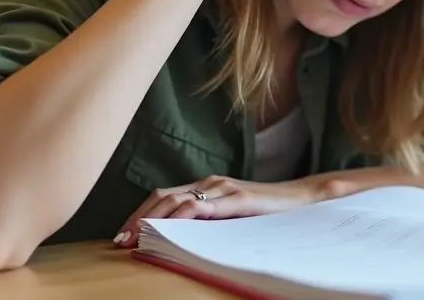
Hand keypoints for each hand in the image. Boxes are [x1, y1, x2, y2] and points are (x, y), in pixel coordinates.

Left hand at [111, 175, 343, 246]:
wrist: (303, 199)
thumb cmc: (268, 211)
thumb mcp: (233, 215)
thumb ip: (210, 219)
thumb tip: (179, 237)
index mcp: (206, 186)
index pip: (163, 196)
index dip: (140, 213)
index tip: (122, 234)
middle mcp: (210, 183)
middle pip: (162, 197)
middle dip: (138, 218)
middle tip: (120, 241)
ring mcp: (223, 189)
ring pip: (177, 201)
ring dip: (152, 220)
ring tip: (136, 239)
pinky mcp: (237, 199)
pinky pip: (202, 206)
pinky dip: (180, 217)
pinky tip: (168, 229)